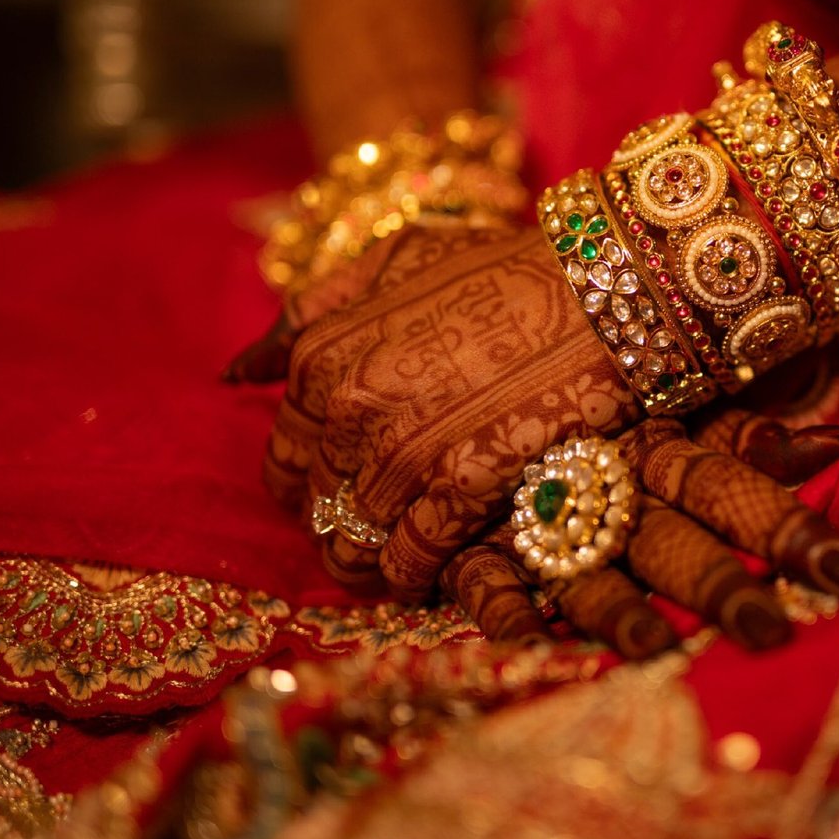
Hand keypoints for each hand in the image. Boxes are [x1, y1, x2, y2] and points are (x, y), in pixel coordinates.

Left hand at [239, 225, 637, 594]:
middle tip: (385, 524)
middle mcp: (350, 407)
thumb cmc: (502, 269)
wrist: (601, 288)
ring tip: (403, 559)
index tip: (348, 487)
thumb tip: (236, 375)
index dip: (314, 481)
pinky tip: (434, 572)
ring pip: (355, 546)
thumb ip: (310, 312)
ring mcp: (405, 452)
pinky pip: (411, 563)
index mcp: (323, 355)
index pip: (285, 455)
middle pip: (318, 506)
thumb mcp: (392, 260)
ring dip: (372, 563)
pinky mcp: (463, 489)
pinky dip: (415, 578)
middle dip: (344, 522)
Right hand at [437, 413, 838, 657]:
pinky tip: (533, 645)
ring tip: (656, 650)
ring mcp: (536, 511)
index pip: (733, 483)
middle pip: (669, 535)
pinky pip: (485, 578)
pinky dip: (507, 612)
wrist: (461, 346)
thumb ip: (745, 433)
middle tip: (770, 631)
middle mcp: (603, 478)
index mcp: (655, 441)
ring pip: (584, 565)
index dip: (790, 527)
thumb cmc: (584, 385)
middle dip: (717, 584)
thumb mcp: (665, 400)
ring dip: (617, 608)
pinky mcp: (468, 538)